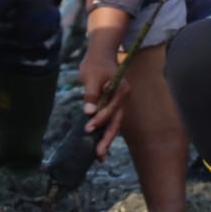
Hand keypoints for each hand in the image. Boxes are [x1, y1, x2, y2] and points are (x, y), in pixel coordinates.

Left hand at [78, 42, 129, 158]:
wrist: (101, 55)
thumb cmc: (95, 64)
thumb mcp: (90, 76)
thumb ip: (91, 94)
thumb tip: (88, 112)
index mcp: (121, 90)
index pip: (111, 109)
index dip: (99, 120)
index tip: (88, 128)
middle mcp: (123, 98)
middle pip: (116, 121)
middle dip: (107, 138)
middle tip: (99, 154)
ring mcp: (119, 103)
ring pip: (114, 124)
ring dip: (107, 139)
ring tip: (100, 156)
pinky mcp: (113, 106)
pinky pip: (110, 121)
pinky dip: (105, 132)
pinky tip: (99, 145)